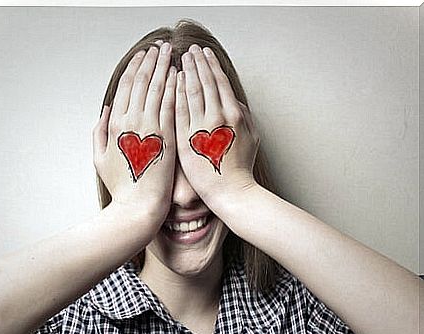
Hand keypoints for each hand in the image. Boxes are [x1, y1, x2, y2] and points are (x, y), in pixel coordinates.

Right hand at [93, 43, 176, 224]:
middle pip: (141, 80)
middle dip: (151, 60)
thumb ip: (98, 130)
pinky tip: (180, 74)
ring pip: (157, 87)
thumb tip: (106, 108)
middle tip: (159, 46)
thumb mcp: (99, 158)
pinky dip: (175, 86)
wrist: (139, 207)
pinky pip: (171, 104)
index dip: (135, 67)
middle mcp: (130, 121)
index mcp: (113, 124)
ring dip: (164, 66)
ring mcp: (150, 127)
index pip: (125, 86)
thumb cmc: (122, 186)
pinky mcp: (168, 136)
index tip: (143, 55)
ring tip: (170, 52)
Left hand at [175, 44, 259, 211]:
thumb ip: (243, 115)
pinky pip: (178, 111)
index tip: (203, 53)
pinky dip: (175, 94)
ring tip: (179, 60)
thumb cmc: (240, 168)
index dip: (210, 64)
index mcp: (235, 115)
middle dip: (196, 63)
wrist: (230, 192)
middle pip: (205, 82)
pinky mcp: (186, 140)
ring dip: (184, 73)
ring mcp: (200, 128)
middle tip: (189, 50)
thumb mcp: (252, 137)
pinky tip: (172, 83)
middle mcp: (218, 117)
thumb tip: (233, 98)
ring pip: (191, 92)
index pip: (220, 82)